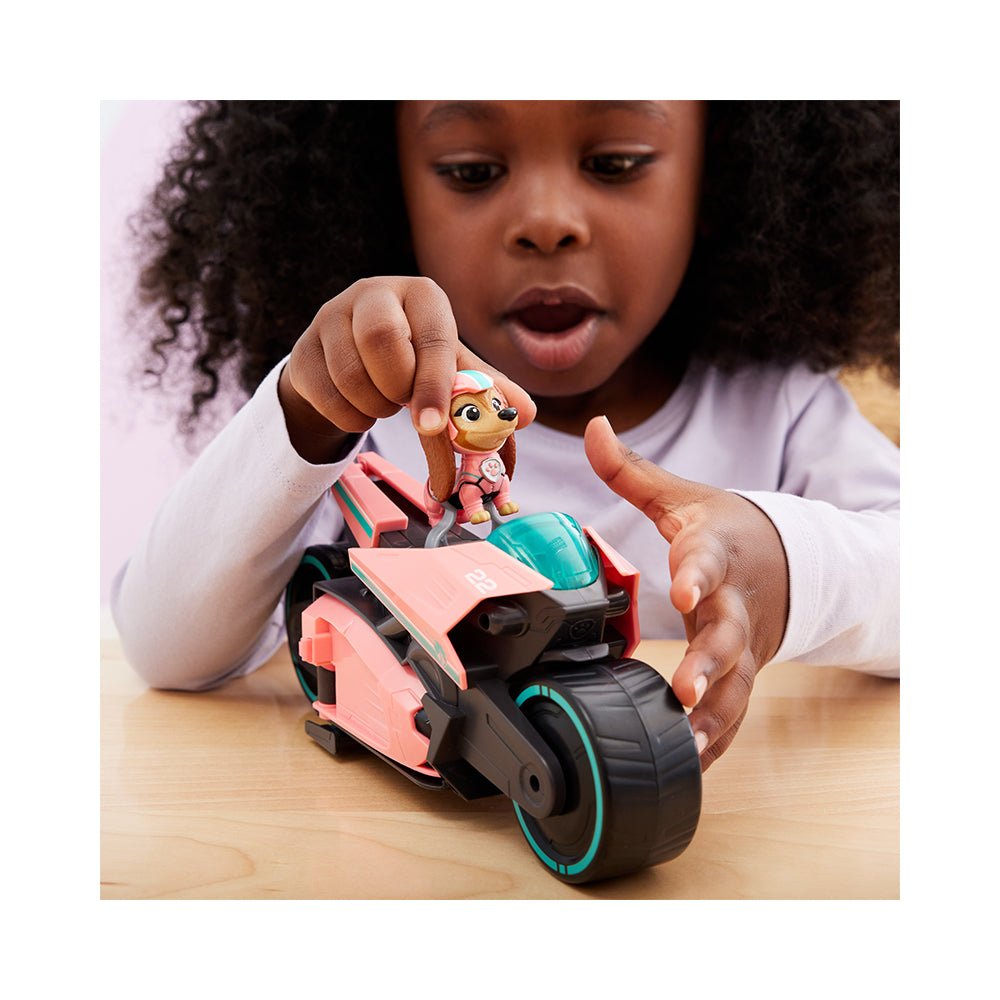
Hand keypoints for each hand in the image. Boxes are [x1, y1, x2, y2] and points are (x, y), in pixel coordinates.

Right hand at [278, 276, 535, 462]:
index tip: (432, 427)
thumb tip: (525, 414)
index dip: (434, 383)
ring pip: (348, 371)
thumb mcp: (452, 368)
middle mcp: (373, 294)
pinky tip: (361, 408)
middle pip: (380, 337)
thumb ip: (485, 388)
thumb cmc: (413, 359)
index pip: (430, 335)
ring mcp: (330, 318)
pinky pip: (324, 394)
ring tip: (385, 403)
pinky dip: (349, 417)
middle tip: (404, 404)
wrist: (351, 359)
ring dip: (373, 405)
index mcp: (421, 294)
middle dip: (396, 386)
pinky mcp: (303, 350)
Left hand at [584, 416, 788, 769]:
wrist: (785, 558)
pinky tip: (693, 762)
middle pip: (728, 636)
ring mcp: (745, 644)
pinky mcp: (745, 672)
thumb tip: (592, 428)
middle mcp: (735, 604)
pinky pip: (736, 712)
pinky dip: (718, 739)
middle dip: (710, 663)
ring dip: (715, 716)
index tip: (685, 590)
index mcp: (717, 553)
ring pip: (738, 685)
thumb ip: (630, 470)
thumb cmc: (726, 528)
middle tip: (688, 690)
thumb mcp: (681, 495)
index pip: (708, 562)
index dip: (698, 575)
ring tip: (687, 741)